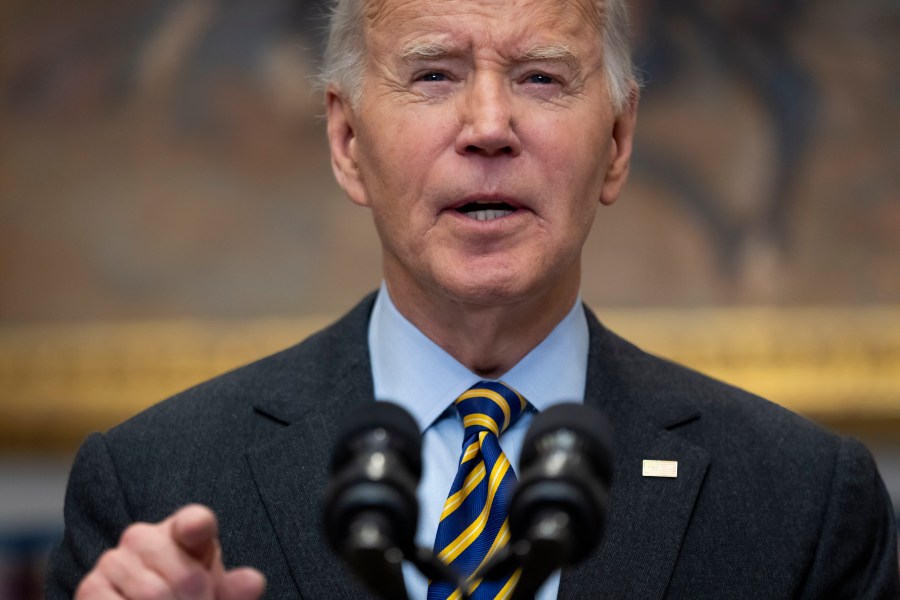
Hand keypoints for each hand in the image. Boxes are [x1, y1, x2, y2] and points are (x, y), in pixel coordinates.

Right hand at [75, 504, 265, 599]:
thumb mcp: (216, 597)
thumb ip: (235, 591)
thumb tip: (253, 581)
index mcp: (186, 532)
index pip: (196, 523)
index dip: (197, 525)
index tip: (196, 530)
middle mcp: (146, 537)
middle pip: (184, 575)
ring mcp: (114, 561)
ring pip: (152, 594)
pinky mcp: (90, 587)